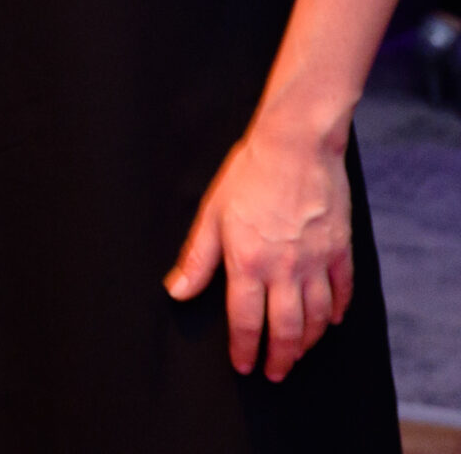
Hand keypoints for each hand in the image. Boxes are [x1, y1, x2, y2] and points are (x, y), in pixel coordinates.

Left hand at [165, 123, 353, 380]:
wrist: (295, 147)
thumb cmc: (248, 174)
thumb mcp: (211, 214)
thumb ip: (197, 259)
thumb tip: (177, 291)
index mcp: (249, 263)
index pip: (246, 320)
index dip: (245, 348)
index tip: (244, 365)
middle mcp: (286, 270)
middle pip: (286, 328)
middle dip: (280, 356)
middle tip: (276, 372)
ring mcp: (317, 261)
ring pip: (317, 316)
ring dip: (308, 341)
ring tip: (299, 353)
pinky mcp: (340, 249)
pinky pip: (342, 290)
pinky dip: (337, 310)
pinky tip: (331, 319)